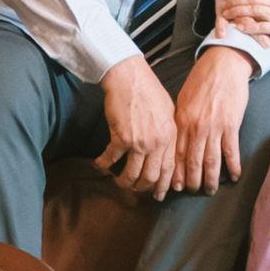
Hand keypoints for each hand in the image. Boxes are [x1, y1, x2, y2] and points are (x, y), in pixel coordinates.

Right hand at [95, 54, 178, 199]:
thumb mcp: (167, 110)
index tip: (158, 194)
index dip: (163, 185)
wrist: (129, 76)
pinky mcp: (121, 137)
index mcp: (170, 134)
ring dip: (123, 182)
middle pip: (151, 176)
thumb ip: (168, 132)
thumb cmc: (147, 89)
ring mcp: (140, 141)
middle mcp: (157, 141)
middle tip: (135, 189)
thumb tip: (165, 151)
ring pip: (132, 174)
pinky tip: (99, 164)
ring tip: (118, 181)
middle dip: (142, 188)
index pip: (170, 168)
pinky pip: (111, 159)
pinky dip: (104, 164)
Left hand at [172, 45, 253, 194]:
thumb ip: (180, 119)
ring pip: (211, 161)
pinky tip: (234, 176)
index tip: (176, 186)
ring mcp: (214, 127)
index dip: (176, 172)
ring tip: (211, 190)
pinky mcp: (231, 124)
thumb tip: (177, 138)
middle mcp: (197, 127)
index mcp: (183, 121)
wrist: (223, 63)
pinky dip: (233, 166)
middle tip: (194, 191)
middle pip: (193, 162)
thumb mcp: (184, 98)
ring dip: (210, 179)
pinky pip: (231, 151)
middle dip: (192, 181)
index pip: (177, 154)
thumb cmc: (203, 78)